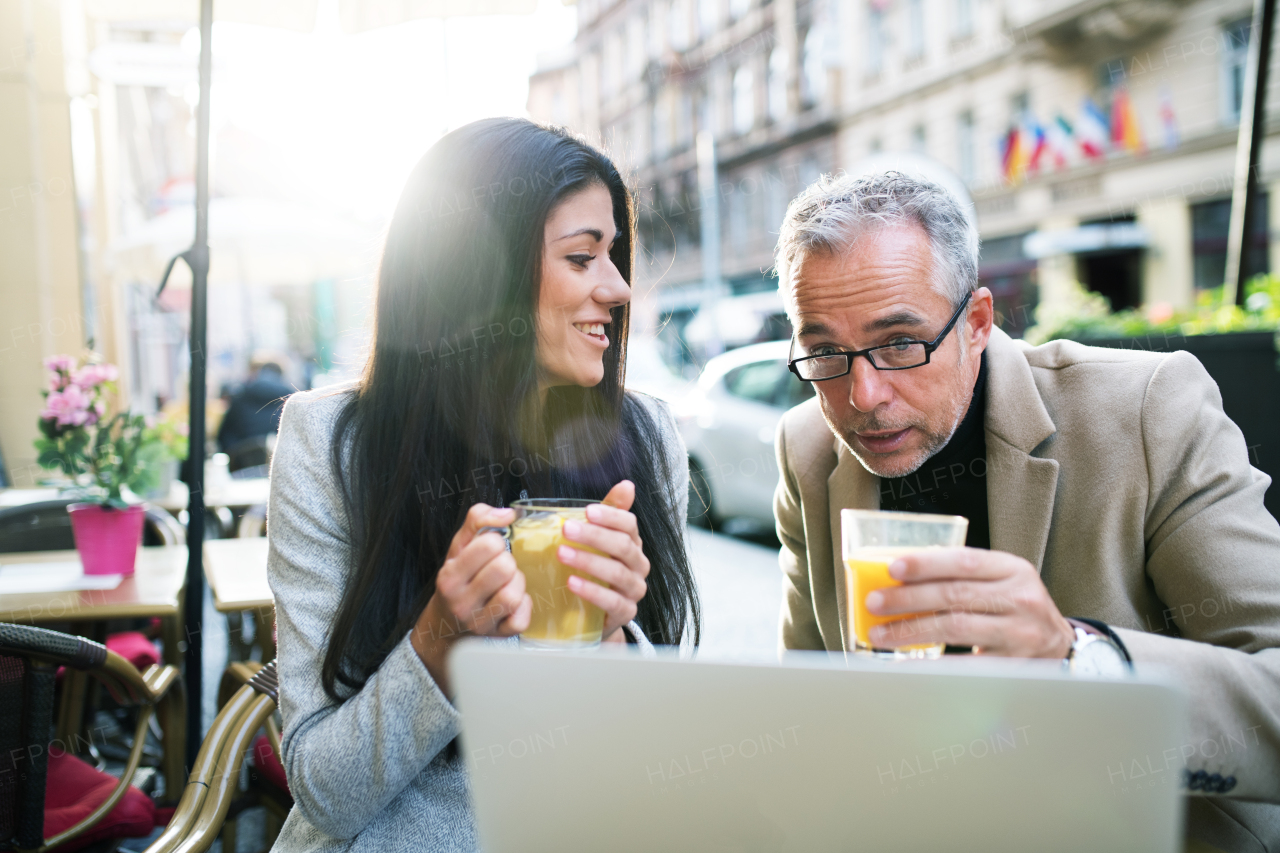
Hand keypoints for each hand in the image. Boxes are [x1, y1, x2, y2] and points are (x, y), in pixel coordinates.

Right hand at [411, 503, 531, 694]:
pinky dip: (524, 606)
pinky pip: (521, 619)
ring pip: (513, 595)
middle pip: (504, 569)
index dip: (495, 541)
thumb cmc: (457, 579)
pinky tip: (514, 601)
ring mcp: (479, 623)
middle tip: (500, 566)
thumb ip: (478, 520)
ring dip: (517, 583)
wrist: (445, 623)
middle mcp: (461, 603)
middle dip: (507, 562)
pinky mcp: (497, 636)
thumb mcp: (458, 546)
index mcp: (449, 577)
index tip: (489, 549)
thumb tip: (508, 514)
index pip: (488, 545)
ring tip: (507, 582)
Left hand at [556, 480, 649, 642]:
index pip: (629, 525)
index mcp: (633, 544)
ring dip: (589, 562)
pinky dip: (592, 592)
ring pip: (618, 574)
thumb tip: (627, 485)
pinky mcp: (626, 612)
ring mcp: (634, 590)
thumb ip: (610, 513)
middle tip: (567, 529)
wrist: (596, 614)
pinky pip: (613, 602)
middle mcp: (638, 565)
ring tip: (563, 554)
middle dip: (595, 536)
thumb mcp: (599, 541)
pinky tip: (573, 583)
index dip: (611, 516)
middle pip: (623, 547)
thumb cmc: (596, 572)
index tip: (587, 511)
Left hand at [863, 548, 1074, 658]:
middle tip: (874, 602)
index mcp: (1013, 569)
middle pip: (955, 595)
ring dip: (912, 630)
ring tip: (881, 634)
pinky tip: (908, 663)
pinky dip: (933, 663)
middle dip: (908, 599)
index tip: (893, 568)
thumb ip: (962, 575)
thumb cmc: (1015, 607)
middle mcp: (1021, 598)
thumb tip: (899, 578)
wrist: (1061, 647)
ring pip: (956, 628)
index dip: (927, 563)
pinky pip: (966, 664)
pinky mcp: (1014, 665)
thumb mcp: (1001, 581)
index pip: (965, 561)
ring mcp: (1020, 634)